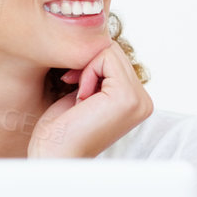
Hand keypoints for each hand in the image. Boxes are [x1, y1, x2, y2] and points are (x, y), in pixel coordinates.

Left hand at [27, 39, 152, 158]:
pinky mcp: (127, 97)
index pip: (115, 58)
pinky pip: (105, 58)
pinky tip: (81, 98)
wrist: (53, 157)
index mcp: (138, 102)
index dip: (89, 65)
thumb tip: (95, 39)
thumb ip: (98, 71)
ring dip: (86, 69)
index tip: (74, 88)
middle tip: (75, 92)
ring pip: (109, 51)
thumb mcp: (84, 93)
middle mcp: (144, 102)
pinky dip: (86, 72)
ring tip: (79, 98)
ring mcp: (139, 100)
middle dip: (87, 65)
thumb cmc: (60, 131)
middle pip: (114, 51)